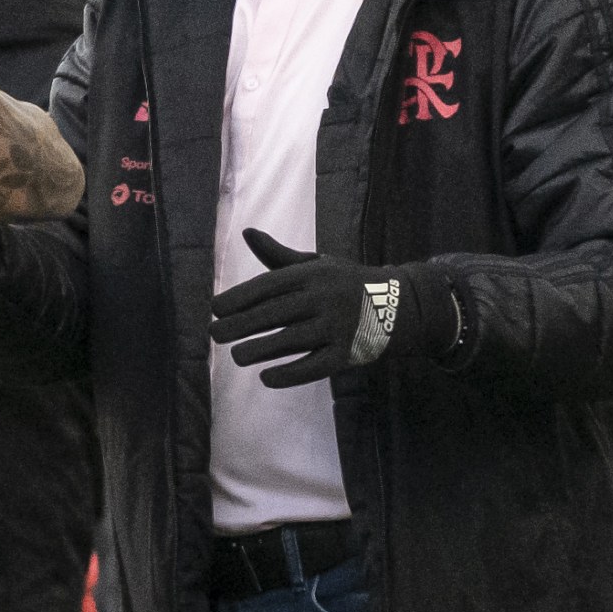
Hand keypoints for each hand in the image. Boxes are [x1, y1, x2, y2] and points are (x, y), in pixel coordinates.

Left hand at [209, 229, 446, 388]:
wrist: (399, 305)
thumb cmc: (343, 284)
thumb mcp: (315, 265)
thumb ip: (278, 256)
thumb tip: (246, 233)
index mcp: (313, 274)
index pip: (270, 285)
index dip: (240, 297)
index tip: (214, 308)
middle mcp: (325, 298)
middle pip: (276, 312)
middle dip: (241, 324)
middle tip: (213, 335)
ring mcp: (337, 326)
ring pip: (292, 339)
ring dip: (260, 349)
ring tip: (235, 356)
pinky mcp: (347, 353)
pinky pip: (314, 366)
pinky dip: (290, 374)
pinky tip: (266, 378)